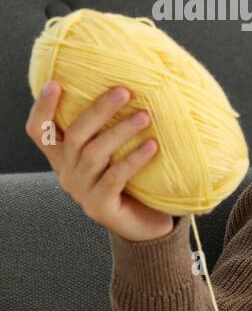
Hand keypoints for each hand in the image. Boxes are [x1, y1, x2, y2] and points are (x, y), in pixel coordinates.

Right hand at [25, 80, 175, 242]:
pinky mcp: (100, 206)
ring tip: (145, 116)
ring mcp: (81, 191)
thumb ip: (111, 130)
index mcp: (64, 158)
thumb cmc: (133, 183)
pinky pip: (115, 178)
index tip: (54, 83)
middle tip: (124, 91)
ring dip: (120, 132)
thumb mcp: (116, 154)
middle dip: (98, 111)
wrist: (145, 227)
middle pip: (74, 136)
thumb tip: (133, 89)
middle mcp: (67, 173)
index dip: (42, 108)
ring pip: (94, 154)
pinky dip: (134, 160)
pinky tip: (152, 146)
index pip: (40, 132)